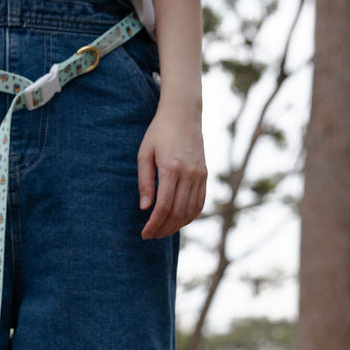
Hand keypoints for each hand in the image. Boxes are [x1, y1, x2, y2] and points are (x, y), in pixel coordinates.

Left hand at [137, 99, 206, 239]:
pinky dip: (189, 217)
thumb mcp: (145, 153)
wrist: (184, 113)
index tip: (145, 233)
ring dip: (176, 226)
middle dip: (163, 229)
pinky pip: (199, 203)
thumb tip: (145, 208)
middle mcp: (189, 174)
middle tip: (151, 236)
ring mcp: (199, 175)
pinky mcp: (205, 175)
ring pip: (190, 211)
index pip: (164, 206)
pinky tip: (178, 221)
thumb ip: (145, 182)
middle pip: (178, 213)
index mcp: (172, 168)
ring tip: (162, 231)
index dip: (154, 224)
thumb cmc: (159, 132)